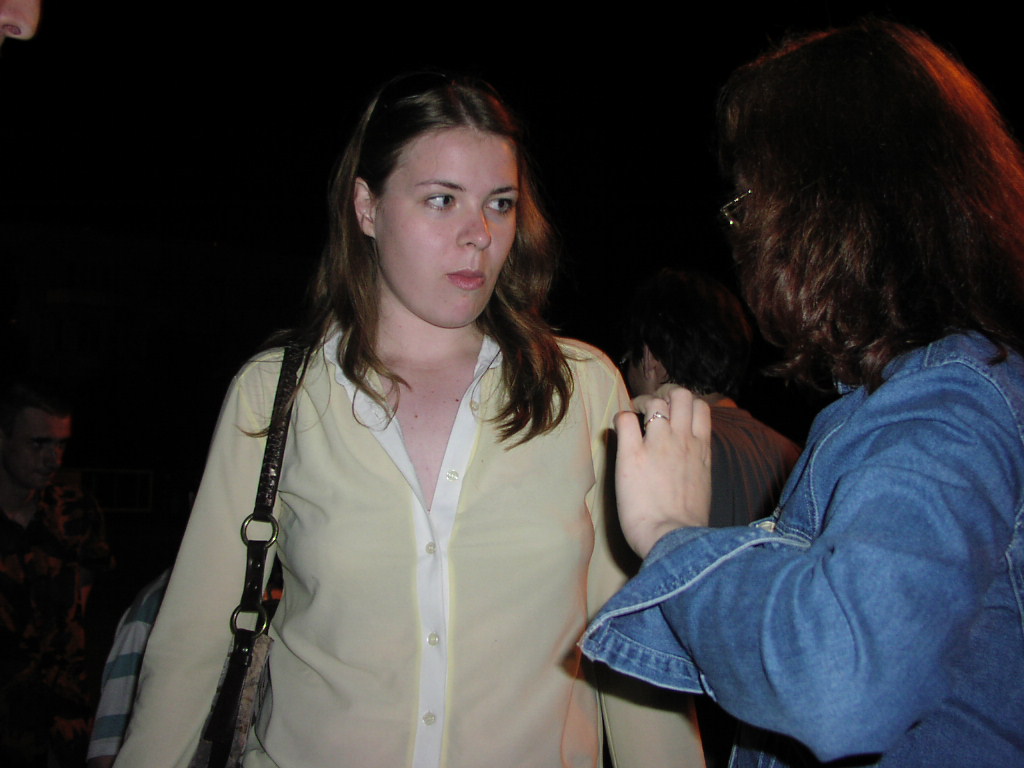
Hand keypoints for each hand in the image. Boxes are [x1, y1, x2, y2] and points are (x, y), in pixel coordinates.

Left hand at [613, 387, 711, 557]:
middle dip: (664, 396)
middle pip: (680, 394)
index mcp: (702, 449)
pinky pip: (624, 420)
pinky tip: (618, 431)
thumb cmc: (689, 524)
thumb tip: (684, 464)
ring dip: (641, 404)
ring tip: (634, 416)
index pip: (700, 407)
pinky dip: (619, 419)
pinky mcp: (632, 454)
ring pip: (654, 402)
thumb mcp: (702, 487)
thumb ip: (695, 467)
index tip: (673, 414)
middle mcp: (682, 440)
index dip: (685, 404)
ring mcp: (658, 445)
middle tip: (651, 409)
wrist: (675, 539)